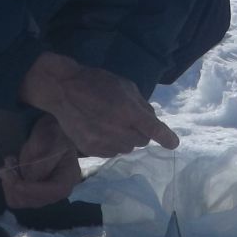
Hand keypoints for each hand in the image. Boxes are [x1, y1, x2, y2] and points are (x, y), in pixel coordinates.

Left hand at [0, 113, 82, 208]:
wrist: (48, 134)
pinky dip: (7, 185)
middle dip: (16, 184)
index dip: (34, 190)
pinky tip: (11, 170)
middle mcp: (57, 191)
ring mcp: (43, 194)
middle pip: (35, 200)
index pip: (55, 191)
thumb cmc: (52, 134)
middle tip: (8, 162)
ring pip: (21, 201)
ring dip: (9, 183)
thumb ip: (42, 162)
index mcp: (69, 176)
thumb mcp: (50, 142)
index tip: (15, 181)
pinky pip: (14, 199)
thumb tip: (29, 180)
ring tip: (10, 162)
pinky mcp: (30, 194)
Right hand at [19, 52, 178, 155]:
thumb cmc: (96, 83)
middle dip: (139, 131)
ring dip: (125, 139)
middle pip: (142, 141)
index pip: (153, 129)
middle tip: (126, 118)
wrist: (62, 91)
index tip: (173, 143)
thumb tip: (152, 121)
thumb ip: (141, 105)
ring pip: (127, 148)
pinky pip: (111, 152)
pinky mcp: (91, 149)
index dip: (166, 137)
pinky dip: (111, 144)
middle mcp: (118, 129)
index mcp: (128, 111)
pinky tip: (101, 130)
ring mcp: (104, 142)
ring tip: (111, 124)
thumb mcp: (125, 86)